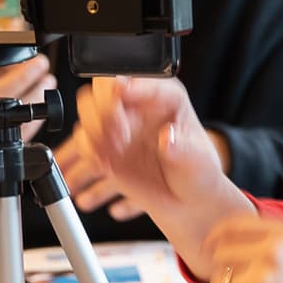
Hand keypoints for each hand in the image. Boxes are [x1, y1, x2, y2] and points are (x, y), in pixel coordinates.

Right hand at [74, 77, 250, 273]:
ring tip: (107, 160)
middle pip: (103, 90)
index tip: (120, 98)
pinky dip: (84, 157)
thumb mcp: (199, 162)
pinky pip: (83, 145)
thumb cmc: (197, 175)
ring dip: (91, 136)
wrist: (186, 203)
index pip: (140, 79)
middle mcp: (137, 106)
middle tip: (117, 138)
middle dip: (102, 111)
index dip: (127, 88)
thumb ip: (184, 150)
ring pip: (87, 115)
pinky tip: (101, 169)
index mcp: (165, 97)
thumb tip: (167, 138)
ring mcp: (118, 127)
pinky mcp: (104, 150)